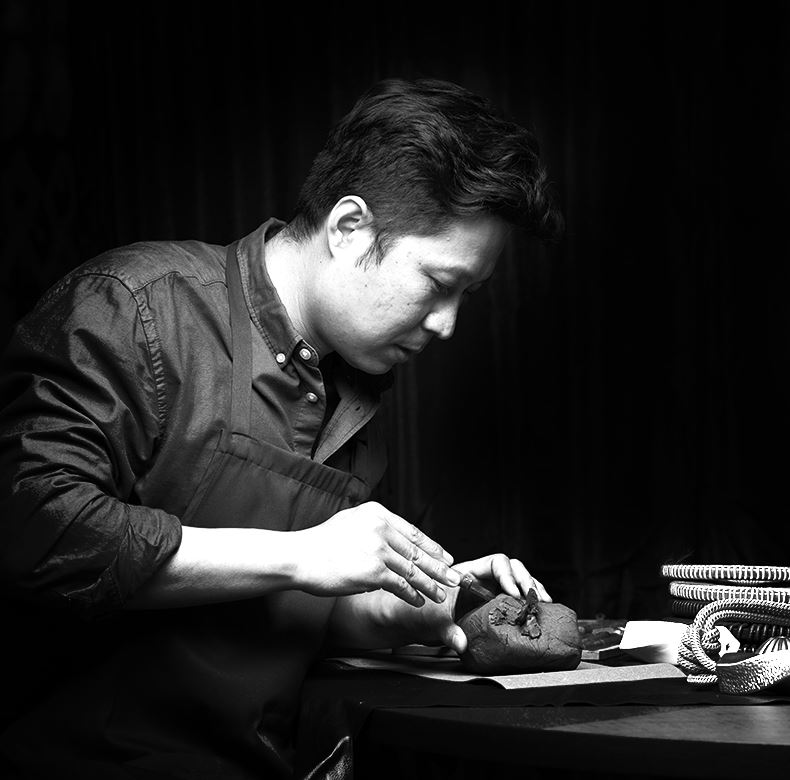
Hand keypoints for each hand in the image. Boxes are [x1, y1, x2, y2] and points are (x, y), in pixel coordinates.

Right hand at [294, 502, 459, 606]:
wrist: (299, 557)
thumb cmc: (320, 544)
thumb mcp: (350, 523)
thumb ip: (373, 528)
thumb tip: (392, 541)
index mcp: (376, 513)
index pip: (412, 532)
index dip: (433, 547)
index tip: (446, 557)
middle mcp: (380, 528)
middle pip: (417, 551)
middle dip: (439, 567)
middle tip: (455, 577)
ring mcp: (378, 549)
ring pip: (412, 570)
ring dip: (429, 584)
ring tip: (441, 594)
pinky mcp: (373, 571)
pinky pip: (400, 585)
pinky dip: (412, 594)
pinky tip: (419, 601)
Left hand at [429, 554, 550, 653]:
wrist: (418, 623)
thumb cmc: (422, 613)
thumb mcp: (433, 621)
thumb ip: (447, 631)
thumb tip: (461, 642)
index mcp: (468, 572)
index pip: (496, 562)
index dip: (508, 574)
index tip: (513, 592)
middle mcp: (483, 579)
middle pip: (513, 569)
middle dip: (526, 581)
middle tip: (534, 599)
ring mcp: (491, 591)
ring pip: (519, 582)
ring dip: (533, 590)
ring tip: (543, 604)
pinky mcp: (496, 606)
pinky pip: (518, 599)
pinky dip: (530, 602)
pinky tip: (538, 611)